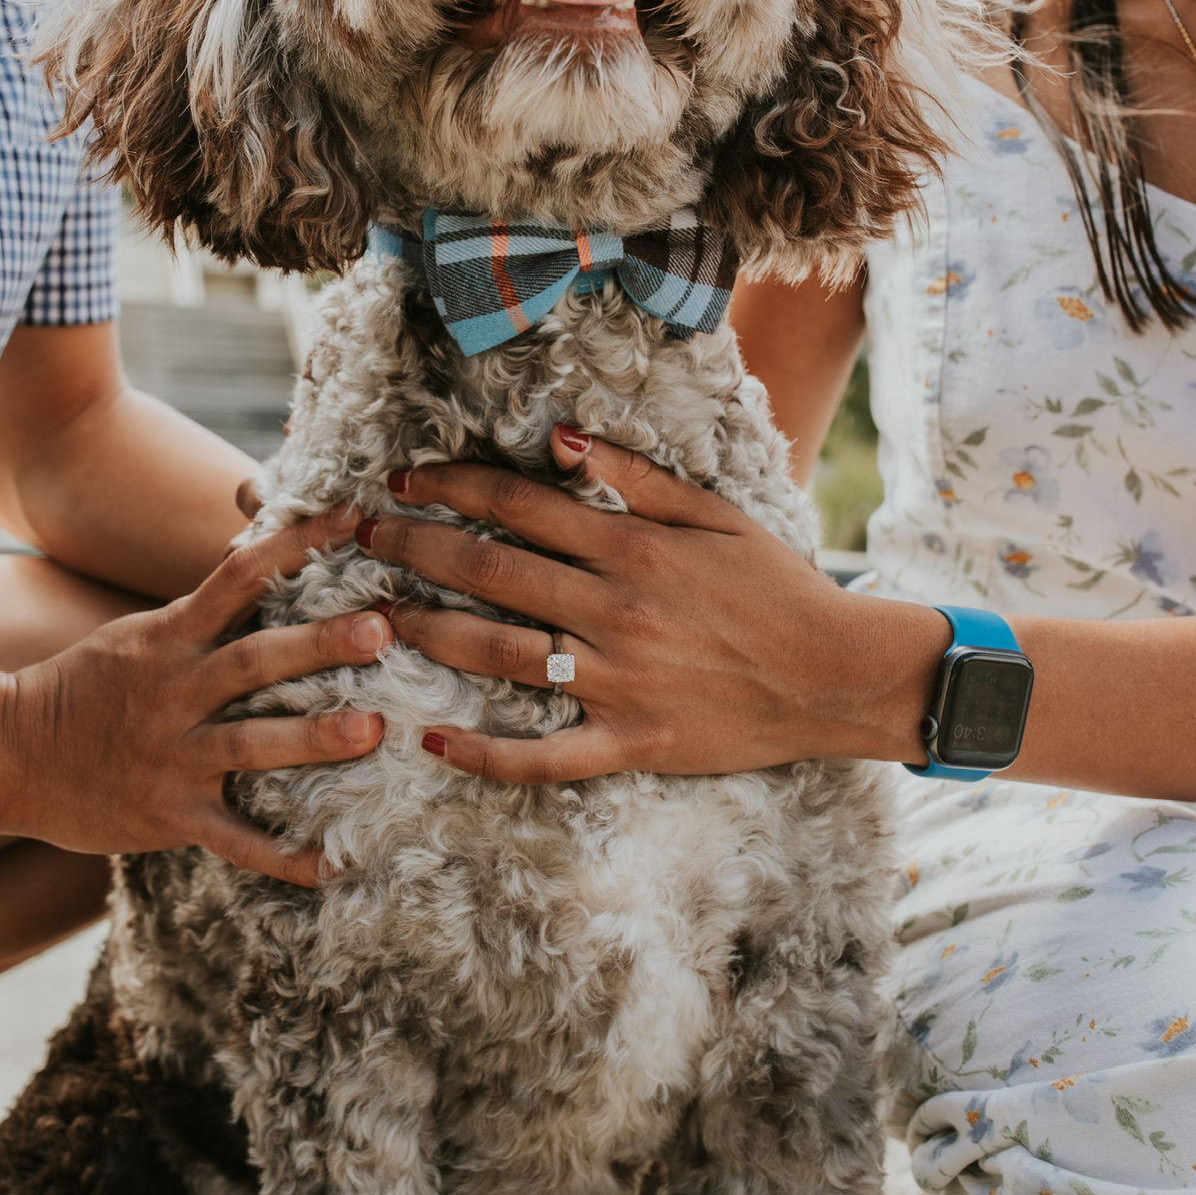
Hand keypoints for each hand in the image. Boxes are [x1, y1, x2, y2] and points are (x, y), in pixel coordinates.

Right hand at [0, 504, 389, 882]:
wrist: (6, 754)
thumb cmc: (84, 688)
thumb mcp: (140, 636)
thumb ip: (203, 612)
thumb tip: (265, 562)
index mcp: (170, 638)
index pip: (238, 576)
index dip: (294, 544)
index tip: (350, 518)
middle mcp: (176, 692)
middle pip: (255, 662)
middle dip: (319, 645)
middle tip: (381, 630)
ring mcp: (173, 755)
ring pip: (251, 744)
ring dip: (312, 738)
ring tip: (370, 731)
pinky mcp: (168, 815)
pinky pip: (235, 838)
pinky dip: (282, 855)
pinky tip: (332, 864)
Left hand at [355, 432, 946, 782]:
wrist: (836, 675)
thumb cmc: (777, 588)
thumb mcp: (717, 514)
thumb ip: (638, 477)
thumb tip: (562, 439)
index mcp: (633, 547)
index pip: (519, 504)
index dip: (451, 486)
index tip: (401, 480)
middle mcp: (614, 609)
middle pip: (490, 571)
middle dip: (415, 549)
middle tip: (360, 536)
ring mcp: (618, 680)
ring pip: (500, 654)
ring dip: (429, 632)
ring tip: (374, 617)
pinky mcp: (630, 741)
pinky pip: (544, 755)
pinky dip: (485, 753)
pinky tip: (432, 741)